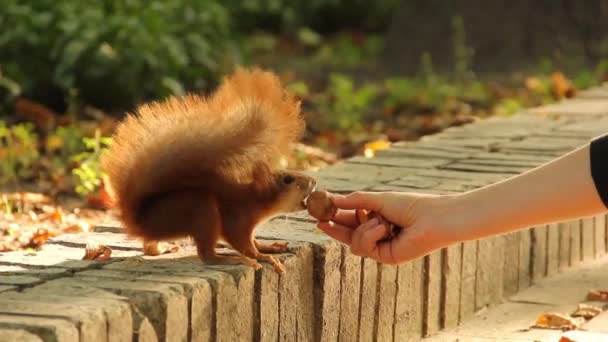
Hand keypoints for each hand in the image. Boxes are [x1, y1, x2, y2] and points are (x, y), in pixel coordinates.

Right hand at [317, 191, 458, 263]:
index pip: (349, 220)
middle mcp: (377, 234)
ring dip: (363, 230)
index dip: (334, 216)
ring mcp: (381, 247)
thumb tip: (332, 199)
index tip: (319, 210)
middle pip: (347, 234)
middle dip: (334, 228)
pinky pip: (365, 248)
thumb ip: (354, 201)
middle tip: (319, 221)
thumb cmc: (410, 205)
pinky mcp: (385, 257)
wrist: (432, 218)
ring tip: (380, 222)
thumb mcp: (378, 200)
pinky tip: (384, 228)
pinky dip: (371, 235)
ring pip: (354, 243)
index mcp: (375, 218)